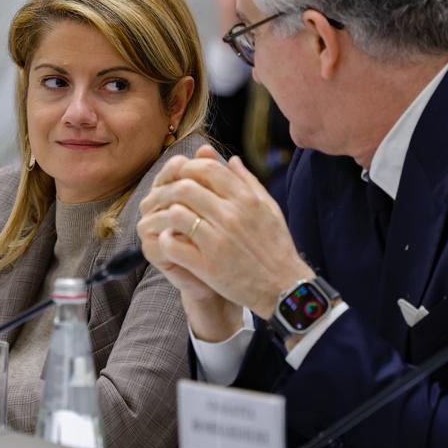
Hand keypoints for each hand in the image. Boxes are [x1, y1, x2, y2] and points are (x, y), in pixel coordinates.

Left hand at [138, 144, 312, 319]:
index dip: (187, 168)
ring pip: (176, 213)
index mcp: (246, 199)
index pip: (206, 168)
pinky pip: (173, 245)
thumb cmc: (276, 247)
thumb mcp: (269, 208)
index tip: (180, 177)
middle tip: (163, 197)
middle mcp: (231, 216)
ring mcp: (218, 241)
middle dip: (168, 189)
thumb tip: (231, 159)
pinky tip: (169, 240)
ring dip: (164, 214)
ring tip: (163, 219)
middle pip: (185, 187)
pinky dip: (165, 240)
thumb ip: (248, 182)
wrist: (284, 288)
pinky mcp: (208, 266)